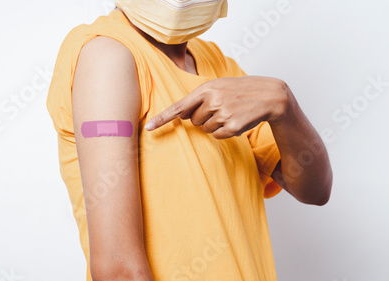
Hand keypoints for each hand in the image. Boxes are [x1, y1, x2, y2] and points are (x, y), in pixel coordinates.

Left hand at [144, 76, 292, 138]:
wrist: (268, 94)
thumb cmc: (238, 90)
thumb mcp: (217, 86)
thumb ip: (198, 98)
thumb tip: (182, 116)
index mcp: (206, 89)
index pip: (178, 107)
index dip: (162, 119)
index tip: (148, 128)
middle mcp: (212, 101)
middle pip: (193, 121)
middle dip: (203, 117)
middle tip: (220, 108)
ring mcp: (222, 114)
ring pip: (204, 129)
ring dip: (214, 124)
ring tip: (230, 112)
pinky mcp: (232, 127)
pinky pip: (217, 136)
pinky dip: (224, 131)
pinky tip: (235, 120)